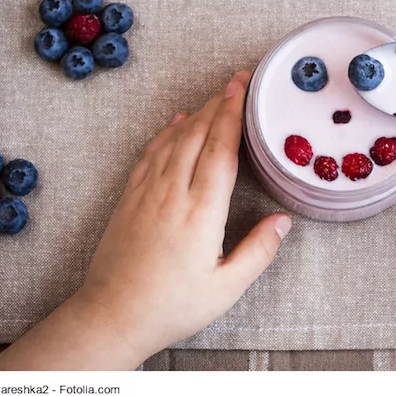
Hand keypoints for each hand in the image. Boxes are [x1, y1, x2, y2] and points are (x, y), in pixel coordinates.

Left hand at [76, 71, 291, 362]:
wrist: (112, 315)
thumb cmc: (171, 305)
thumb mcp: (226, 288)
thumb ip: (258, 251)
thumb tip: (283, 222)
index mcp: (201, 213)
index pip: (221, 151)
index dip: (233, 116)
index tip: (242, 89)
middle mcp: (173, 194)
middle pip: (198, 135)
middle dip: (218, 103)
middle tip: (236, 80)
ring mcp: (147, 193)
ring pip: (174, 140)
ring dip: (196, 113)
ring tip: (215, 96)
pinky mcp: (129, 198)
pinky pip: (150, 154)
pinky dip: (166, 133)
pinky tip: (176, 123)